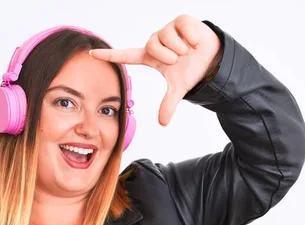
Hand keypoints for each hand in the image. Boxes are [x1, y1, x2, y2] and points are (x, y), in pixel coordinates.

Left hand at [90, 15, 221, 125]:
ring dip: (182, 48)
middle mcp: (155, 41)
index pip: (126, 55)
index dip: (110, 55)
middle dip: (170, 56)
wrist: (212, 59)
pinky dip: (192, 39)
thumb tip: (163, 123)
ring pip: (168, 39)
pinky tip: (196, 42)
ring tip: (188, 50)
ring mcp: (167, 29)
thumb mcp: (178, 88)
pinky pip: (183, 30)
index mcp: (150, 56)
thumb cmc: (190, 70)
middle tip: (180, 59)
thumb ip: (168, 104)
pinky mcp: (180, 20)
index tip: (92, 54)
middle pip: (154, 47)